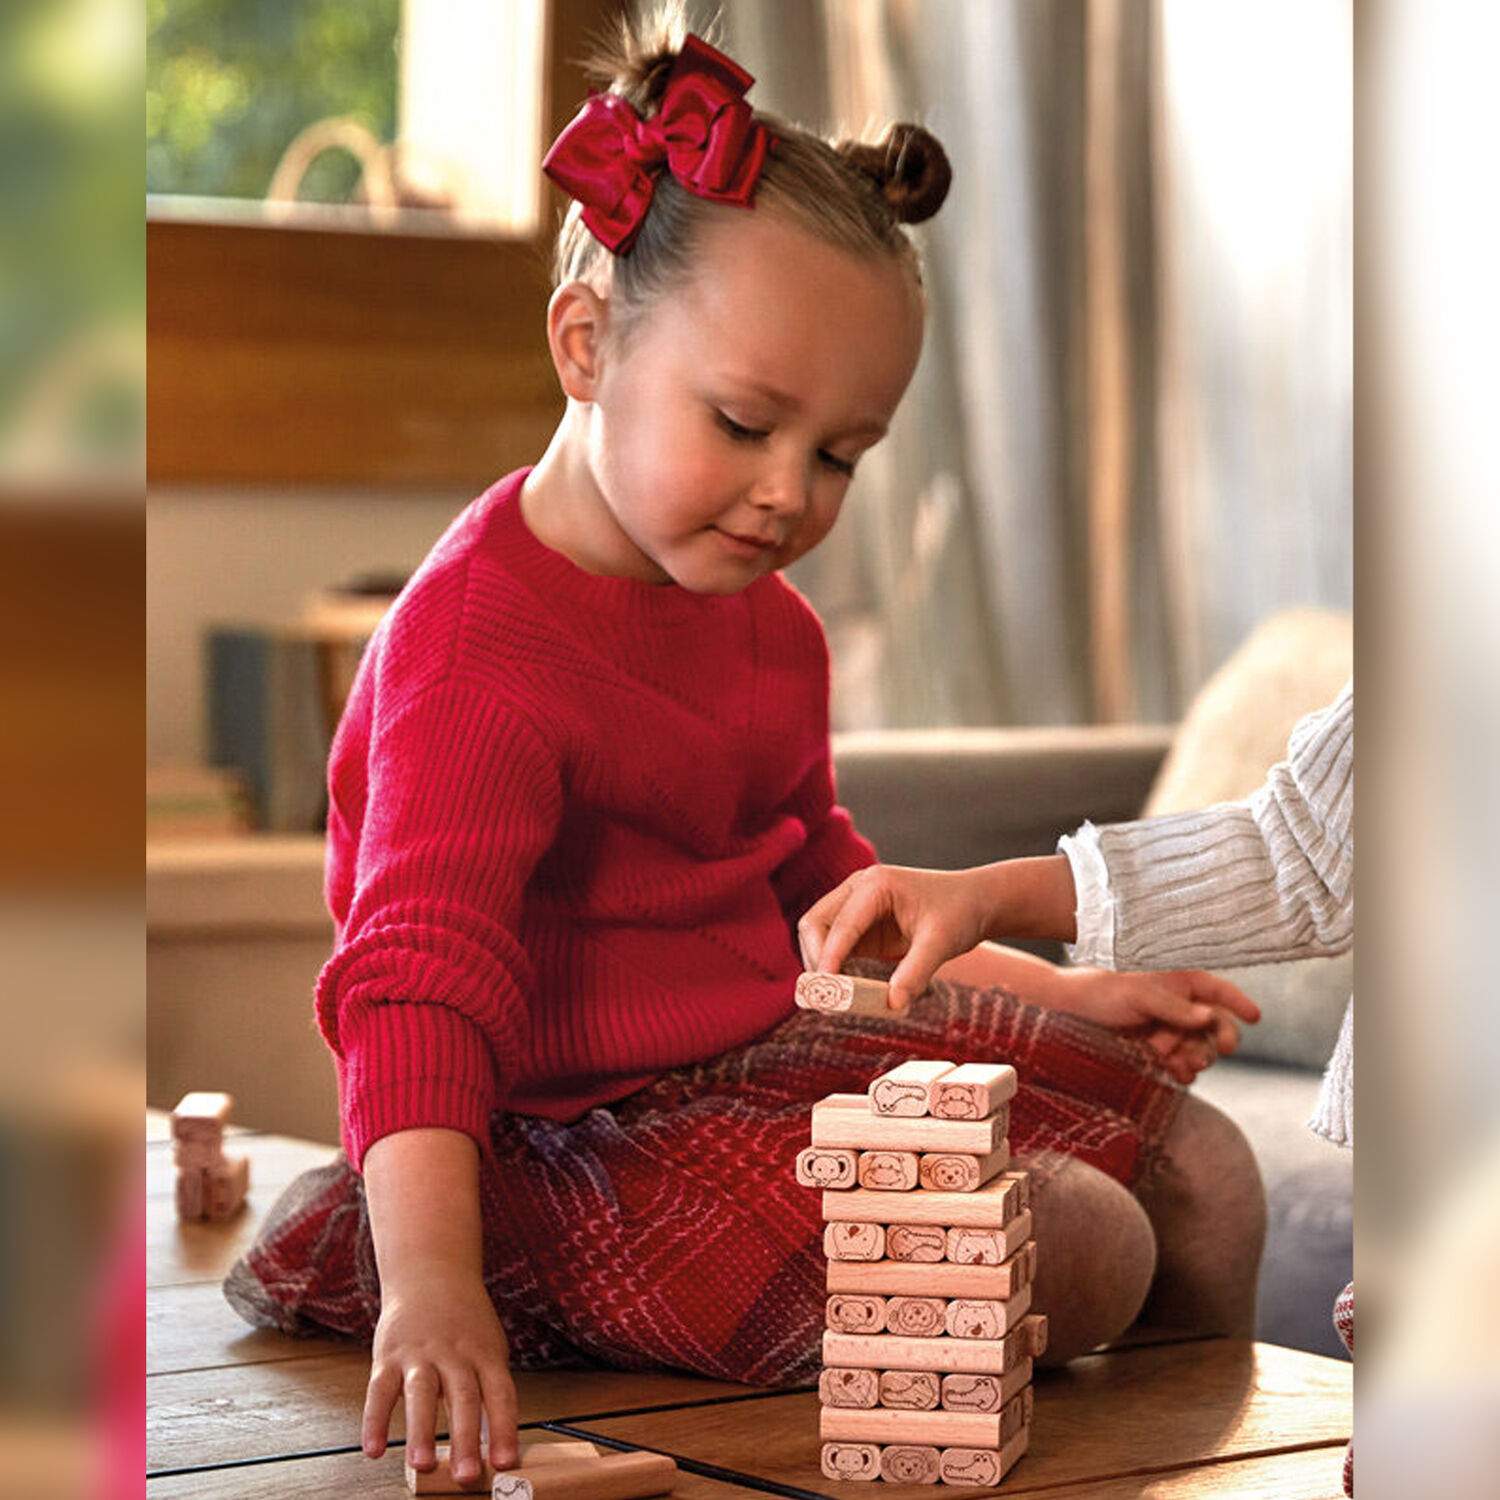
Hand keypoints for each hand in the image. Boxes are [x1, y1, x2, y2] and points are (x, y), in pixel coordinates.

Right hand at [362, 1266, 518, 1482]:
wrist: (431, 1273)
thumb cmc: (465, 1321)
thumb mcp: (487, 1347)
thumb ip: (488, 1392)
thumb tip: (495, 1445)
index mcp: (485, 1354)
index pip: (500, 1394)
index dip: (504, 1429)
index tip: (506, 1463)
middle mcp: (455, 1353)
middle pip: (463, 1397)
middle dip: (466, 1438)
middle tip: (466, 1476)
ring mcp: (420, 1353)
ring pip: (422, 1393)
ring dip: (421, 1430)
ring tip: (421, 1464)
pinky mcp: (388, 1356)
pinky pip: (379, 1390)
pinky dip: (374, 1420)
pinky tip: (372, 1449)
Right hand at [798, 865, 1004, 1009]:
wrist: (975, 903)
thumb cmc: (960, 913)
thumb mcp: (941, 943)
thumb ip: (915, 973)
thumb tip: (892, 1004)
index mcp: (876, 884)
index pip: (841, 923)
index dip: (829, 957)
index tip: (826, 990)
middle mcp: (858, 889)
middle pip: (815, 923)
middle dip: (816, 960)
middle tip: (826, 999)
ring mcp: (856, 905)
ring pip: (819, 934)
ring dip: (821, 965)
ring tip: (834, 1001)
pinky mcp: (860, 925)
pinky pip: (836, 947)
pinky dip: (835, 968)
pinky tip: (846, 992)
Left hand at [1046, 966, 1260, 1084]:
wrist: (1072, 1010)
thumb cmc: (1105, 991)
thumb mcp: (1140, 996)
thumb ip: (1175, 1008)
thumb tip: (1211, 1018)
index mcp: (1180, 981)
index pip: (1219, 990)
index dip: (1239, 1002)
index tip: (1256, 1017)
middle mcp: (1181, 1004)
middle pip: (1216, 1026)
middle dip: (1214, 1040)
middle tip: (1211, 1053)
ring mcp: (1171, 1027)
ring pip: (1200, 1047)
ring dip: (1194, 1056)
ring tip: (1175, 1060)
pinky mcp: (1159, 1047)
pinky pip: (1183, 1062)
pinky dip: (1183, 1069)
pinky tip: (1178, 1074)